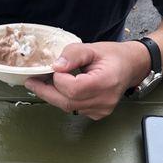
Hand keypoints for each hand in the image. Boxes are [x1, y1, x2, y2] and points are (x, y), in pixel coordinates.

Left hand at [25, 41, 150, 119]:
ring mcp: (101, 110)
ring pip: (68, 107)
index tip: (55, 68)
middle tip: (32, 82)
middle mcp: (104, 101)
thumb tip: (55, 66)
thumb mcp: (92, 48)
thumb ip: (73, 54)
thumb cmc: (112, 56)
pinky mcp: (97, 114)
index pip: (73, 89)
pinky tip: (61, 90)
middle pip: (67, 102)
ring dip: (53, 96)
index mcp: (105, 82)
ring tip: (43, 84)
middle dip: (46, 92)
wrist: (130, 67)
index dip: (59, 80)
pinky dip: (64, 100)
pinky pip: (74, 109)